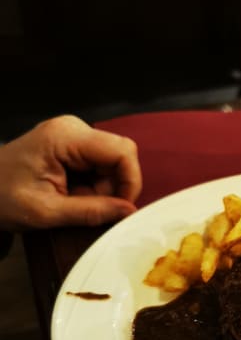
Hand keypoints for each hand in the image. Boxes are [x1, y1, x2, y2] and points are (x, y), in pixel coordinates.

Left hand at [0, 115, 142, 230]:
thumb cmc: (3, 199)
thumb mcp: (47, 212)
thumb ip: (91, 211)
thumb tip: (129, 212)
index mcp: (65, 136)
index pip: (122, 151)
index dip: (129, 181)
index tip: (120, 209)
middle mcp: (73, 128)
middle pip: (119, 156)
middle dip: (113, 188)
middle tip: (89, 209)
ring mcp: (73, 134)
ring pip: (112, 163)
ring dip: (102, 189)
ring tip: (74, 203)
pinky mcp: (72, 144)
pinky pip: (100, 164)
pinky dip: (93, 186)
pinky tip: (72, 195)